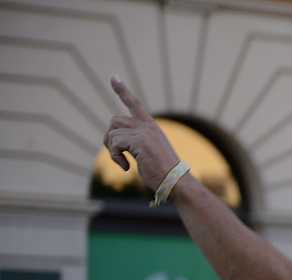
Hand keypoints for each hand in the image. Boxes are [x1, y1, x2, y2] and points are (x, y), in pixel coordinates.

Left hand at [104, 76, 180, 190]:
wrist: (176, 182)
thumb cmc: (164, 174)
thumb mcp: (149, 154)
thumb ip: (135, 143)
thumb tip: (115, 142)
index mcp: (152, 128)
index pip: (135, 104)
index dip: (122, 91)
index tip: (113, 78)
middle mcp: (148, 127)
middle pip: (114, 121)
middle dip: (109, 138)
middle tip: (116, 154)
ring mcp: (144, 133)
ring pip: (112, 133)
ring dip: (112, 150)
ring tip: (123, 162)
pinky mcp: (140, 141)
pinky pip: (115, 143)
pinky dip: (115, 157)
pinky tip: (126, 167)